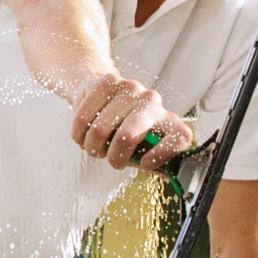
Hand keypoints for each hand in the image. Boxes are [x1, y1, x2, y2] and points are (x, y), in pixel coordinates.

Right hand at [71, 74, 193, 170]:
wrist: (104, 94)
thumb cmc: (126, 128)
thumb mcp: (142, 147)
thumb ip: (152, 162)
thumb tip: (167, 176)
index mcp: (167, 122)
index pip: (179, 136)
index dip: (163, 153)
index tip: (144, 164)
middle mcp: (152, 102)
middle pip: (127, 137)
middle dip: (111, 156)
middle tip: (105, 157)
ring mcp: (131, 89)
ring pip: (99, 129)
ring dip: (91, 146)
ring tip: (93, 145)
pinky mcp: (107, 81)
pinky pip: (83, 116)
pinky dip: (78, 133)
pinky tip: (82, 133)